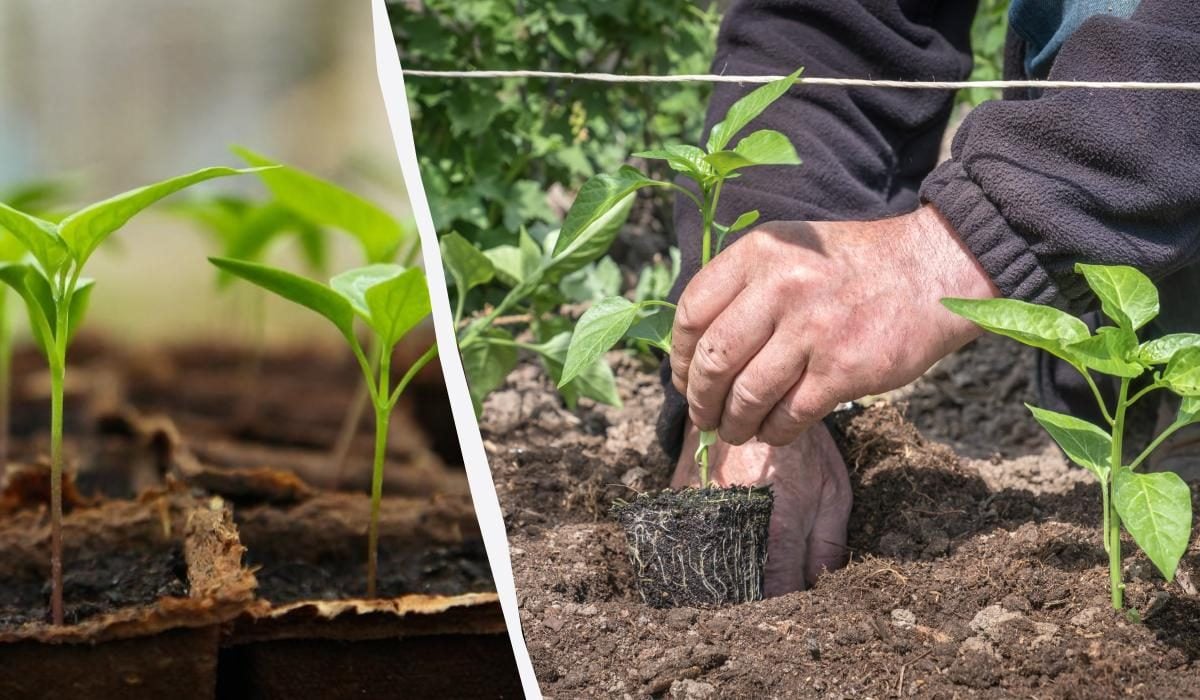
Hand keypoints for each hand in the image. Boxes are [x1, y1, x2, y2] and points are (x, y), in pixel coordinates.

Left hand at [670, 205, 995, 445]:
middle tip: (703, 416)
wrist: (931, 269)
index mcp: (759, 253)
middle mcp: (780, 286)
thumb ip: (743, 286)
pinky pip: (789, 416)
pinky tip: (773, 431)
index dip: (679, 357)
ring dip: (733, 424)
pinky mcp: (844, 369)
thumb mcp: (789, 251)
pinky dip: (774, 432)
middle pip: (713, 361)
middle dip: (700, 400)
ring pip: (747, 395)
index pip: (691, 314)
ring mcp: (813, 329)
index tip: (684, 378)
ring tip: (735, 431)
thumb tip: (695, 348)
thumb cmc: (851, 267)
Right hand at [674, 420, 851, 592]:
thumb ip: (828, 543)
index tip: (791, 602)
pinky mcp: (682, 498)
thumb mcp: (833, 491)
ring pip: (708, 565)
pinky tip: (716, 542)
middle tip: (766, 586)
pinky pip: (686, 539)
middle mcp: (737, 524)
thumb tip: (820, 584)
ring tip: (740, 567)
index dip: (786, 604)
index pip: (779, 592)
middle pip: (738, 587)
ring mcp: (704, 511)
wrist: (754, 397)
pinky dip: (700, 548)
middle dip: (752, 596)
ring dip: (723, 574)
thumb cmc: (802, 448)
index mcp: (780, 526)